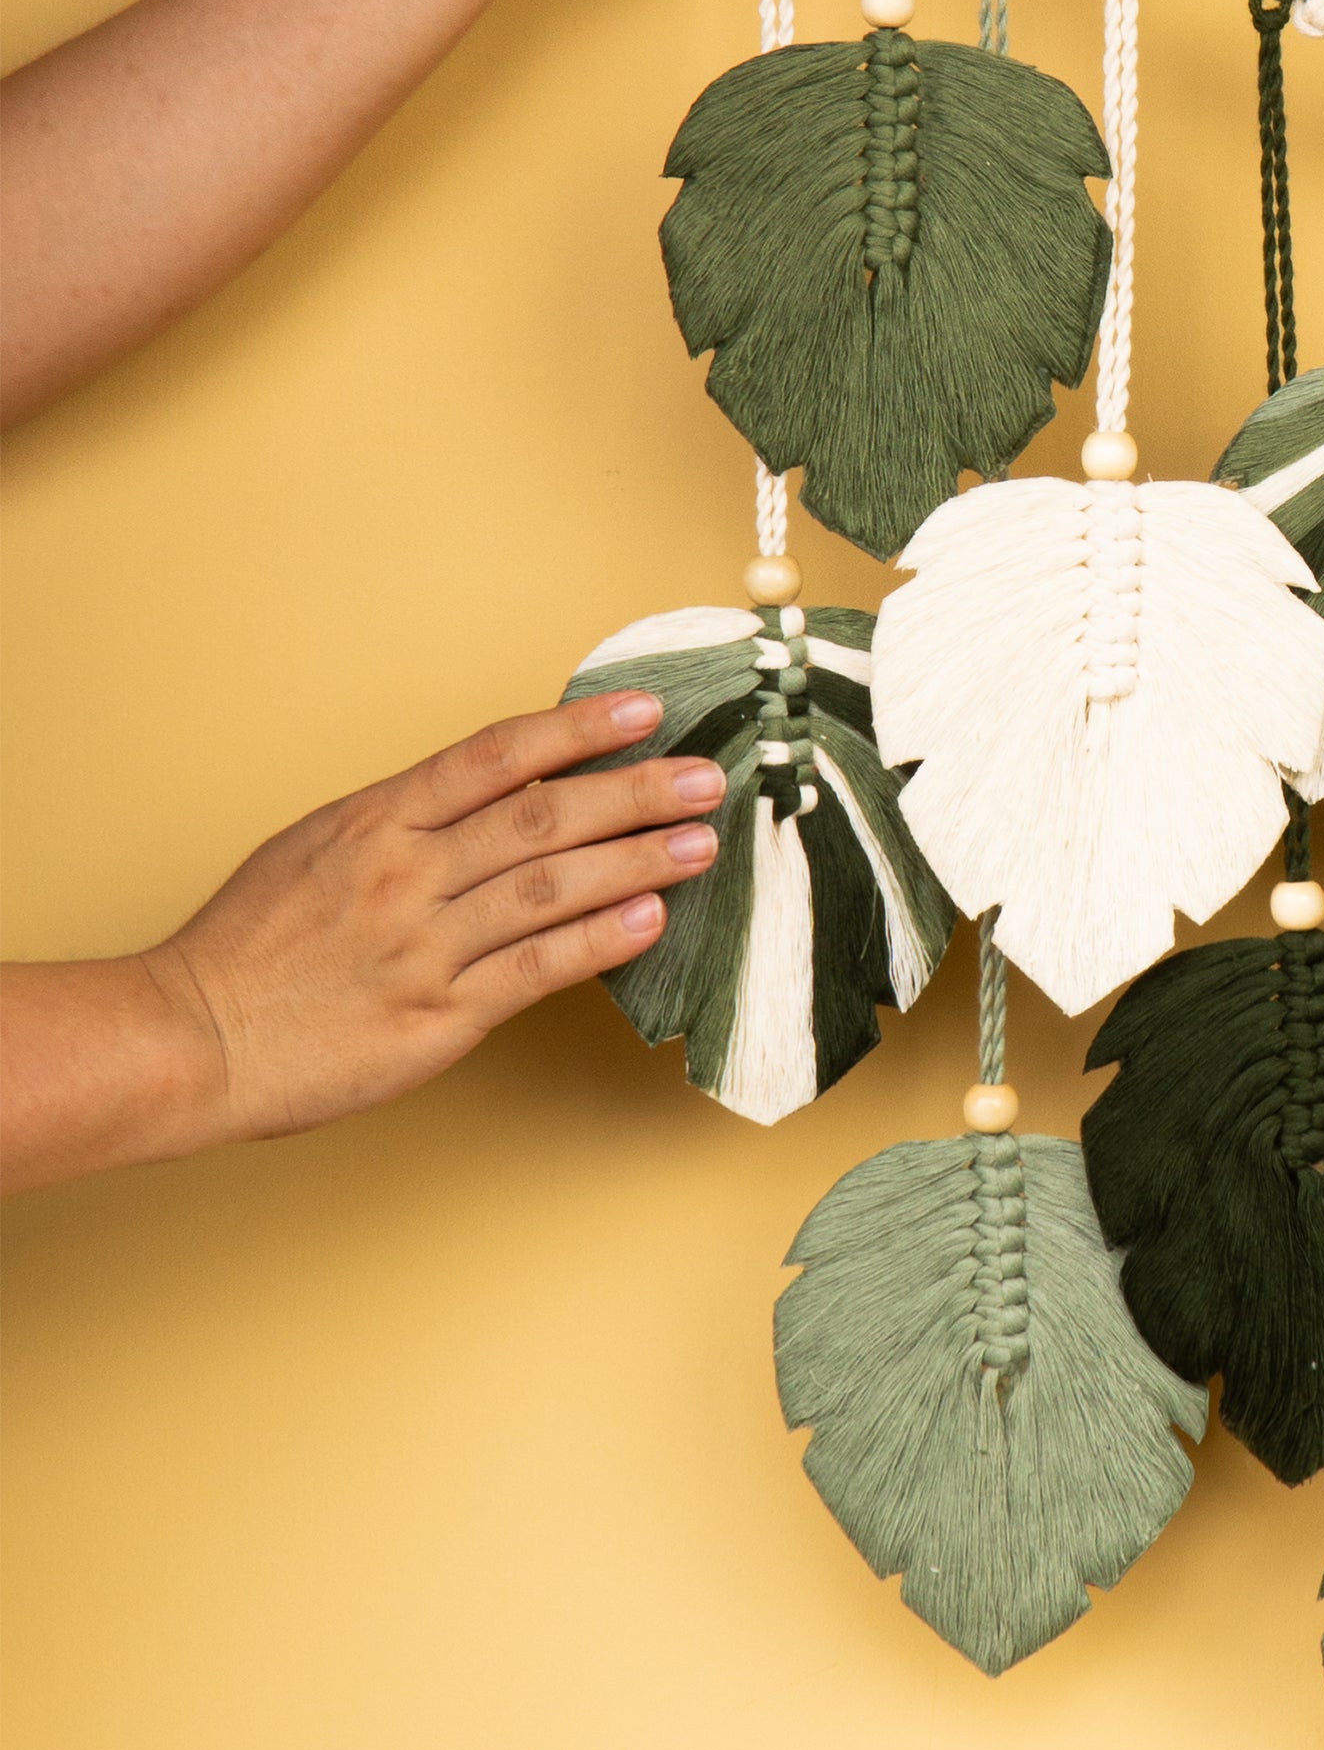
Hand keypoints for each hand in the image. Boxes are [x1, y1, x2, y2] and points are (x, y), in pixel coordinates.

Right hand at [0, 694, 729, 1187]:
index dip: (575, 729)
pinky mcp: (434, 1018)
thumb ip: (403, 820)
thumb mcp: (314, 848)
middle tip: (707, 777)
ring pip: (549, 887)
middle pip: (540, 816)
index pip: (493, 756)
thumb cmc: (247, 947)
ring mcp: (422, 945)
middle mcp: (404, 874)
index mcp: (375, 821)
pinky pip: (533, 969)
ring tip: (699, 843)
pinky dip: (596, 941)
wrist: (190, 1039)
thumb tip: (493, 790)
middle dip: (633, 791)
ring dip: (635, 861)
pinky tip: (649, 920)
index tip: (643, 710)